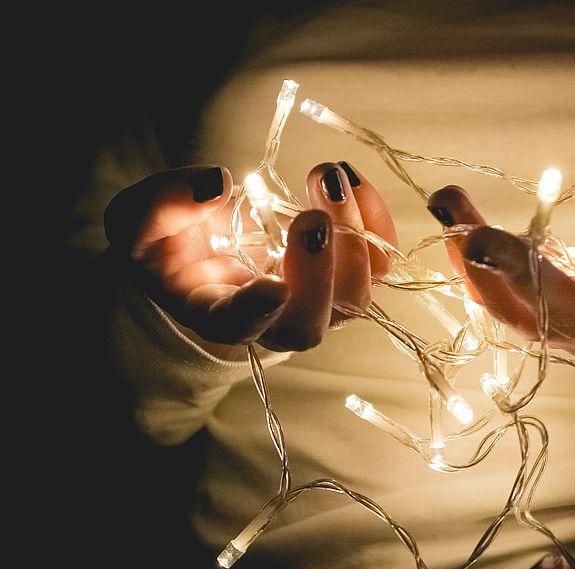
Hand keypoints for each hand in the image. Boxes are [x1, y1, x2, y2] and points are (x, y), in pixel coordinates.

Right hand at [105, 162, 397, 350]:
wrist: (205, 253)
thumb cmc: (168, 244)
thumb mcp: (137, 220)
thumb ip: (162, 206)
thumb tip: (218, 186)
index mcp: (216, 312)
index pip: (239, 326)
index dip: (257, 311)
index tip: (271, 285)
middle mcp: (271, 318)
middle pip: (309, 324)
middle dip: (318, 273)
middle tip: (311, 217)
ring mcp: (314, 300)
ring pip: (354, 297)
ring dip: (353, 238)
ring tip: (326, 178)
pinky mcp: (344, 274)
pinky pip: (379, 264)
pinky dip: (376, 223)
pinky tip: (351, 181)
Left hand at [428, 183, 574, 357]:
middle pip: (562, 312)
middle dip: (517, 273)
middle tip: (473, 234)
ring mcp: (573, 339)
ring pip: (517, 314)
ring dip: (476, 267)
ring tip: (448, 207)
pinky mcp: (548, 331)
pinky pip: (501, 310)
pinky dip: (472, 275)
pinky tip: (451, 227)